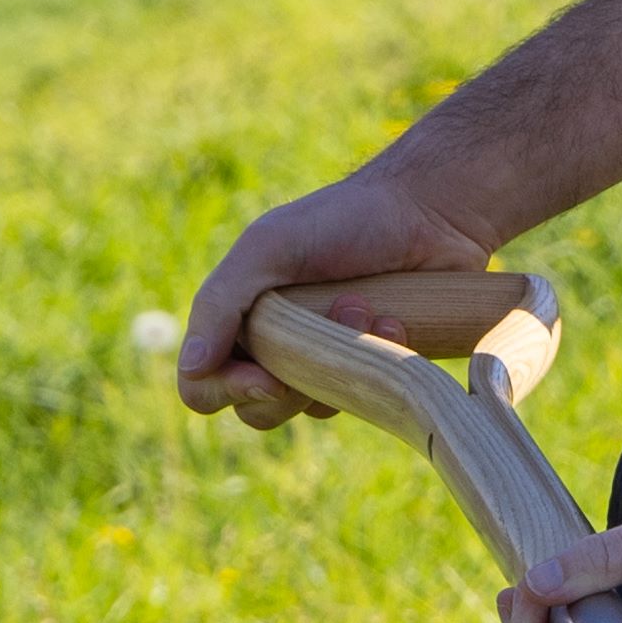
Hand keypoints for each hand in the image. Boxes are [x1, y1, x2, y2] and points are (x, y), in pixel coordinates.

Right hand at [173, 167, 502, 425]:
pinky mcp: (369, 370)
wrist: (428, 212)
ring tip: (365, 308)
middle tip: (329, 323)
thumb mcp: (269, 247)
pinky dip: (377, 360)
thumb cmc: (343, 221)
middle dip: (293, 379)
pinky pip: (363, 397)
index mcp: (237, 318)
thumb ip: (220, 303)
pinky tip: (396, 320)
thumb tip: (192, 367)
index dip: (228, 390)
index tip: (267, 378)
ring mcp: (325, 361)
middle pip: (257, 410)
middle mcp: (275, 346)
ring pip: (312, 408)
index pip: (203, 386)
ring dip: (339, 363)